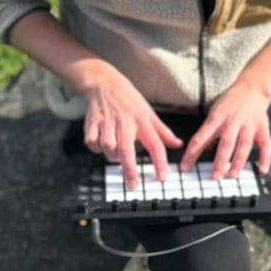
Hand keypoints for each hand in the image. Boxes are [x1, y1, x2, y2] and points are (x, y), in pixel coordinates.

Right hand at [81, 69, 182, 189]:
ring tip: (115, 153)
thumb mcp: (149, 114)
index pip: (155, 143)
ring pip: (108, 147)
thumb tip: (178, 145)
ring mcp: (108, 122)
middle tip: (133, 186)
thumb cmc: (129, 102)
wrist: (105, 84)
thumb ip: (163, 132)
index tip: (161, 177)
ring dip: (111, 155)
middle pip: (127, 149)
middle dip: (129, 170)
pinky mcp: (92, 123)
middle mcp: (125, 123)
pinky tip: (100, 144)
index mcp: (142, 121)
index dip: (160, 161)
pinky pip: (92, 143)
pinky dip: (95, 148)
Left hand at [180, 79, 270, 177]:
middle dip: (220, 161)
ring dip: (238, 162)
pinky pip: (265, 145)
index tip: (186, 166)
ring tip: (232, 174)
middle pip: (226, 144)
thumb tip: (198, 150)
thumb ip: (208, 132)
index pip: (202, 136)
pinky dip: (265, 158)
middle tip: (214, 176)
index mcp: (217, 117)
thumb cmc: (231, 101)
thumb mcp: (214, 112)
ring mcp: (249, 126)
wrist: (252, 88)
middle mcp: (233, 122)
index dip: (192, 152)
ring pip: (244, 146)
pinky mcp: (262, 129)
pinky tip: (261, 169)